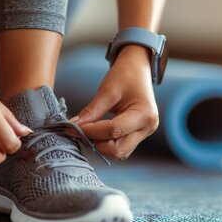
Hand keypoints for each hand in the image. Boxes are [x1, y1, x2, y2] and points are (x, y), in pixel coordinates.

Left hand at [73, 45, 158, 159]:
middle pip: (118, 149)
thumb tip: (73, 126)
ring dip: (101, 146)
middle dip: (96, 143)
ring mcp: (145, 133)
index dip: (92, 131)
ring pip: (119, 152)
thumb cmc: (125, 75)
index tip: (74, 127)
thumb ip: (91, 111)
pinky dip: (107, 144)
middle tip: (79, 132)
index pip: (114, 130)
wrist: (138, 69)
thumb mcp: (107, 90)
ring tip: (88, 132)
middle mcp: (148, 127)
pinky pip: (121, 147)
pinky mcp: (139, 135)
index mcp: (144, 114)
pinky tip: (97, 133)